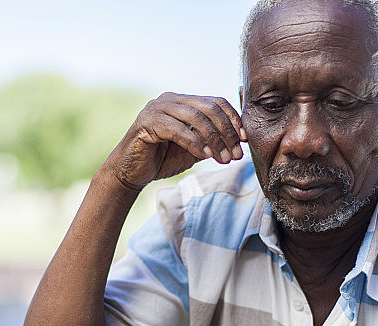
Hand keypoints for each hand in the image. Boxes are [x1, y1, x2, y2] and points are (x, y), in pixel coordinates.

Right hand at [100, 93, 246, 189]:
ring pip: (195, 117)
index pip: (216, 102)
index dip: (234, 120)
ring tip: (222, 159)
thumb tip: (239, 141)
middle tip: (235, 154)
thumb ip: (211, 141)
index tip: (245, 140)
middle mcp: (170, 99)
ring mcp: (157, 108)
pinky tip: (205, 156)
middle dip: (226, 133)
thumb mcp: (194, 149)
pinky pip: (177, 129)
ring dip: (213, 140)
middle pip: (209, 108)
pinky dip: (194, 143)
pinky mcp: (147, 122)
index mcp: (183, 101)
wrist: (132, 173)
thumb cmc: (162, 160)